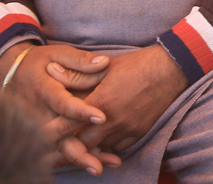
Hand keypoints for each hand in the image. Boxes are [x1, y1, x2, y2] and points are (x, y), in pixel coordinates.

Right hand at [0, 42, 117, 175]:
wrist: (12, 71)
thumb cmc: (41, 61)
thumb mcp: (58, 53)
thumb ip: (80, 60)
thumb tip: (104, 63)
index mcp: (43, 89)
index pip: (61, 103)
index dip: (80, 111)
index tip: (101, 117)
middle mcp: (38, 111)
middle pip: (56, 135)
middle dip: (78, 149)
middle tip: (99, 162)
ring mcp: (37, 124)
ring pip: (56, 146)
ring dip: (78, 158)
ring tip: (100, 167)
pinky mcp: (40, 131)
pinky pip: (56, 147)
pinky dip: (74, 156)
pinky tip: (95, 162)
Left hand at [45, 45, 187, 172]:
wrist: (173, 68)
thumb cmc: (138, 64)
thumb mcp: (105, 67)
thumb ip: (76, 74)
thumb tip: (50, 71)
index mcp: (101, 102)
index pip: (68, 125)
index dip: (52, 131)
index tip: (40, 134)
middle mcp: (113, 120)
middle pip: (82, 144)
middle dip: (68, 146)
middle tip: (55, 147)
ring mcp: (128, 128)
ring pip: (100, 149)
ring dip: (89, 147)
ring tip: (77, 145)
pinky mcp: (140, 131)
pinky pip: (119, 148)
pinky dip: (108, 147)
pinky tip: (102, 141)